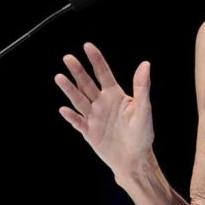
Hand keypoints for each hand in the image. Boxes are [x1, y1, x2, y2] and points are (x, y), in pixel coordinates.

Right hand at [54, 42, 154, 176]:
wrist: (135, 159)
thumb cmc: (142, 134)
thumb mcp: (144, 109)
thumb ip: (142, 87)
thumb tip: (145, 64)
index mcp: (115, 95)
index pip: (103, 73)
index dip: (96, 60)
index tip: (87, 46)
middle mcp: (102, 103)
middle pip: (87, 84)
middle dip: (78, 71)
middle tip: (68, 58)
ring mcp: (94, 117)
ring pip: (79, 100)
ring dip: (69, 89)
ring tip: (59, 77)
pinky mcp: (89, 132)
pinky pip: (78, 122)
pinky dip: (71, 116)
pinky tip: (64, 109)